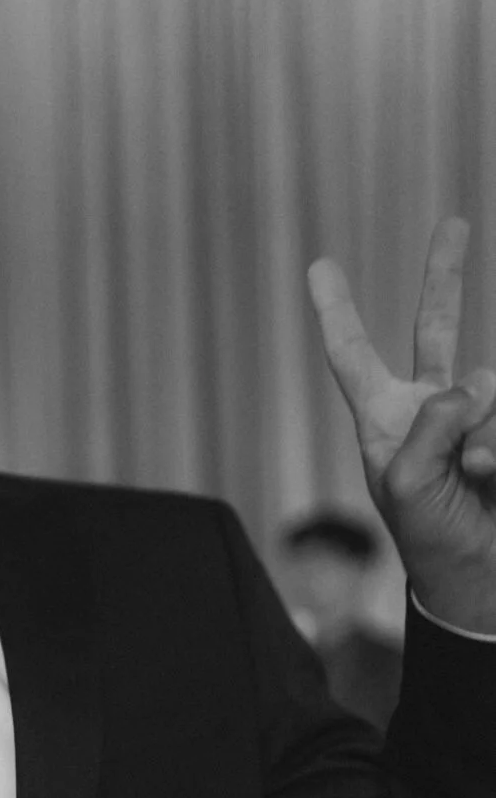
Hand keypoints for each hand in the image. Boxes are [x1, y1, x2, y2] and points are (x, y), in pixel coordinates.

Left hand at [309, 218, 495, 630]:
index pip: (353, 357)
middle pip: (434, 326)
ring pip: (488, 388)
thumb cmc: (428, 537)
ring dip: (484, 438)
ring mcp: (475, 415)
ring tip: (477, 477)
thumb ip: (432, 424)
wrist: (479, 575)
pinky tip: (491, 476)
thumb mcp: (405, 484)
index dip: (338, 312)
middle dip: (445, 274)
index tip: (319, 266)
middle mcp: (428, 406)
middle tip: (455, 222)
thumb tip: (475, 380)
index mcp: (385, 419)